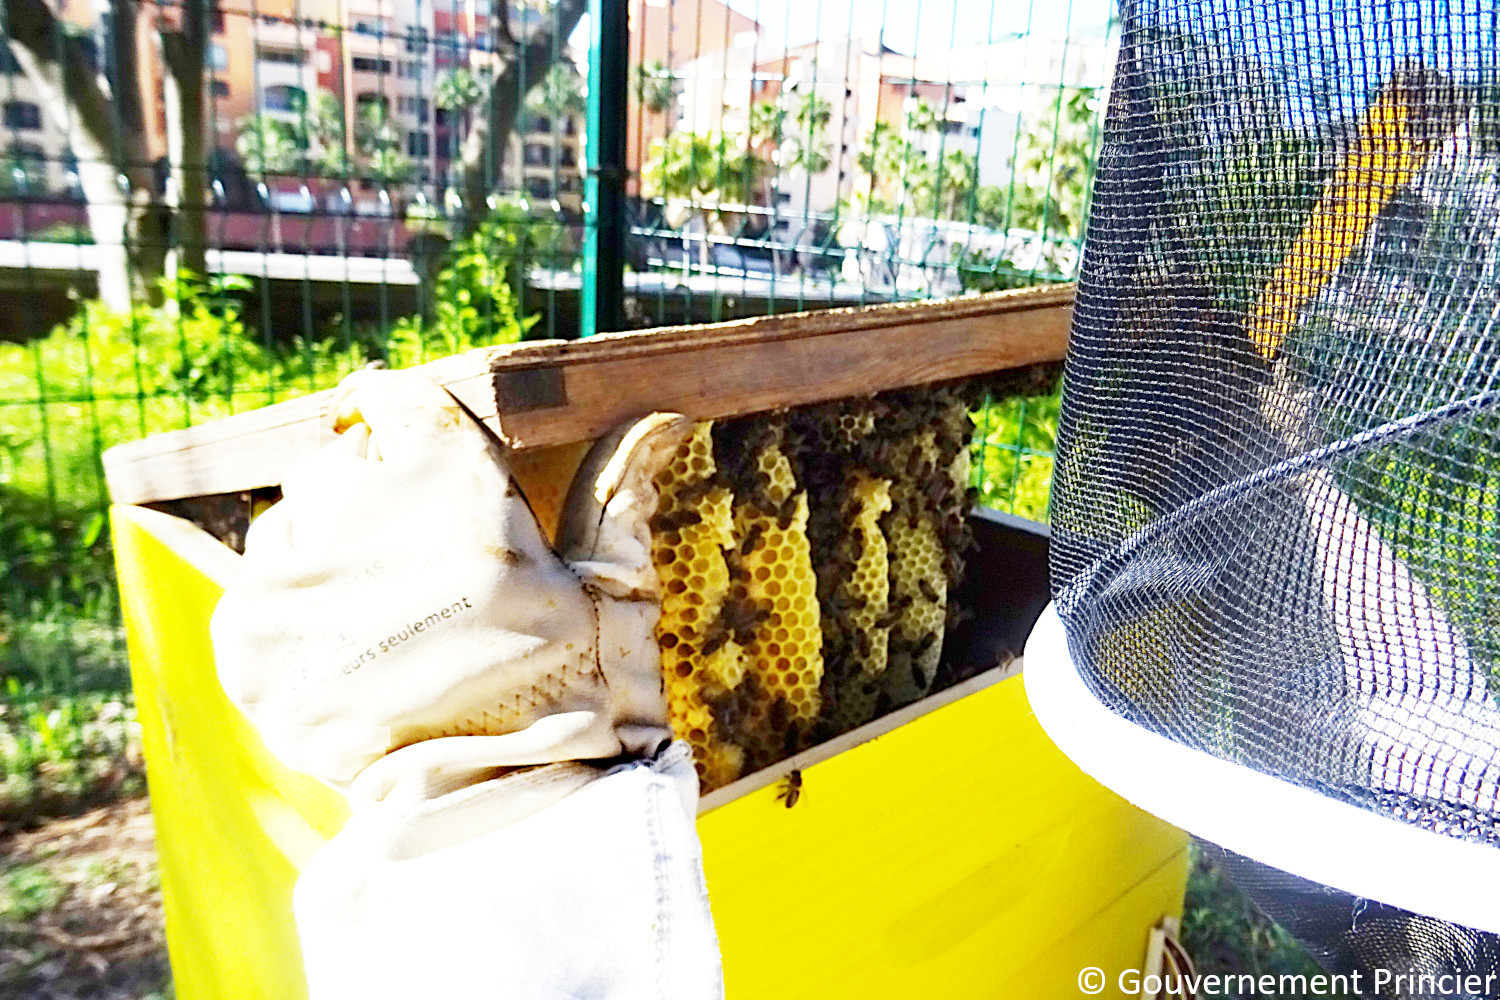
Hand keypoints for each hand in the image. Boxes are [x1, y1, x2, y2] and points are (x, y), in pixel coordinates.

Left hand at [211, 369, 691, 800]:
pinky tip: (351, 658)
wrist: (506, 812)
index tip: (415, 447)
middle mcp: (359, 516)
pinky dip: (292, 617)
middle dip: (375, 499)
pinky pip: (254, 595)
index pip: (395, 399)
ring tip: (388, 620)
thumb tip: (665, 416)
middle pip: (337, 465)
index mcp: (450, 482)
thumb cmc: (579, 693)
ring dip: (327, 555)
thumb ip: (620, 487)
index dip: (407, 422)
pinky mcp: (248, 645)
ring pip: (287, 526)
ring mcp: (294, 582)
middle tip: (425, 565)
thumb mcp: (616, 586)